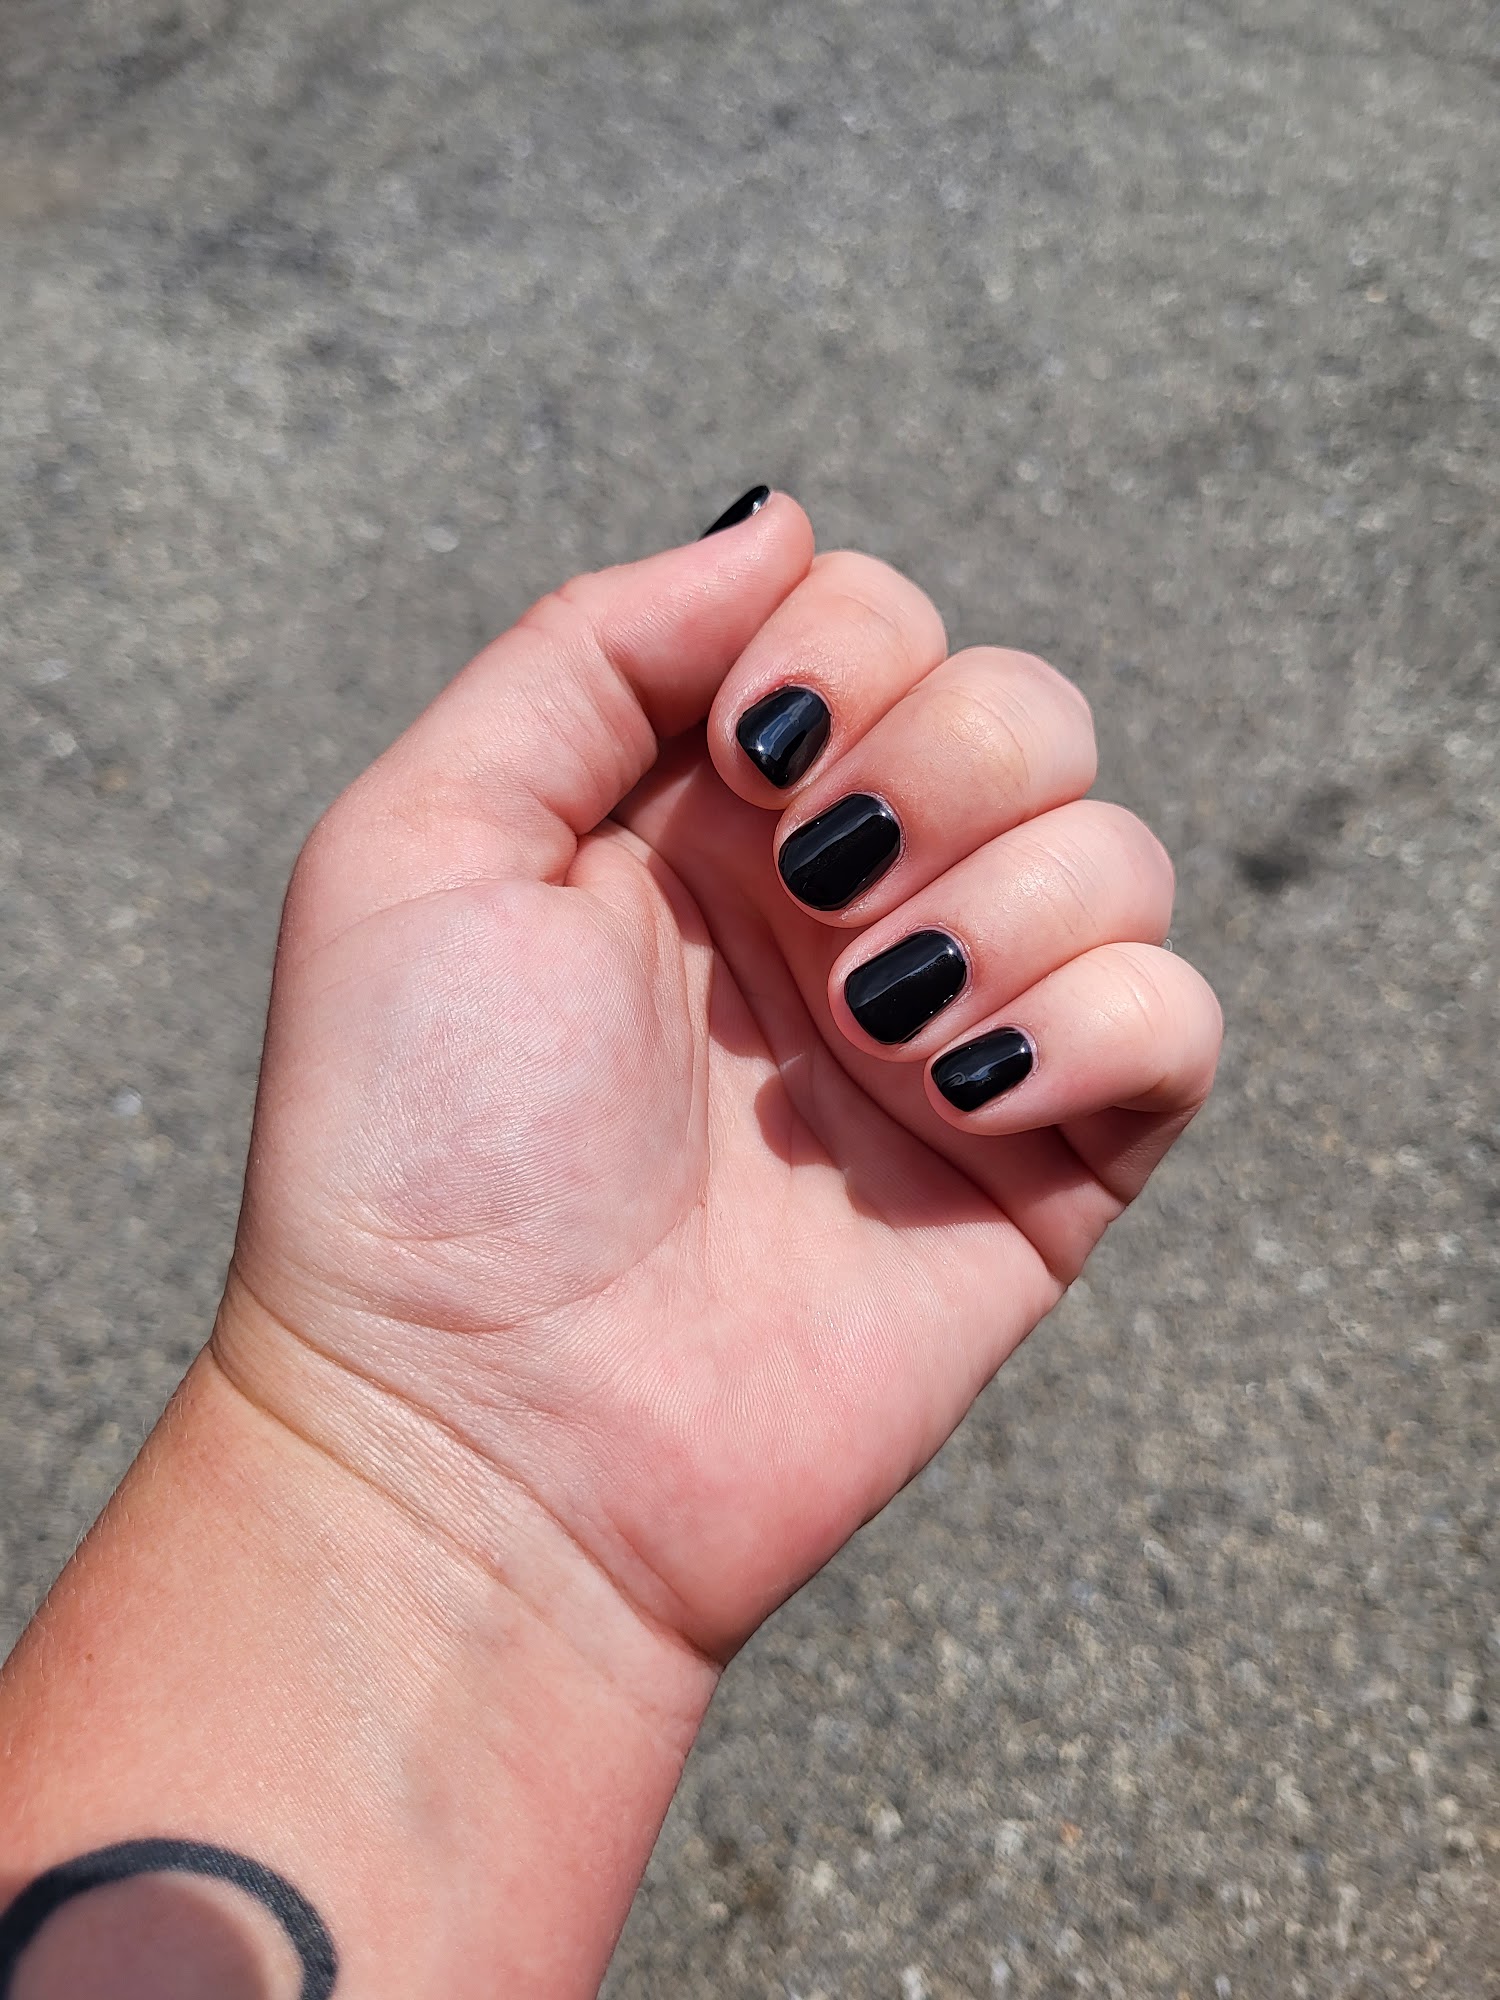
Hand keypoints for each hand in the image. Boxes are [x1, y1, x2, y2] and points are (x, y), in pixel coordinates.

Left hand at [217, 491, 1220, 1664]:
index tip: (743, 762)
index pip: (867, 619)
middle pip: (1017, 708)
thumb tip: (778, 523)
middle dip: (937, 768)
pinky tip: (960, 1087)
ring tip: (868, 1030)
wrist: (485, 1435)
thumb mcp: (423, 843)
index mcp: (704, 809)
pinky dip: (1099, 1020)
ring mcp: (950, 1026)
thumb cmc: (416, 1147)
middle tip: (815, 895)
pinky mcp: (1038, 1162)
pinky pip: (1177, 1018)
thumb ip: (588, 649)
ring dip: (1001, 912)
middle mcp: (842, 900)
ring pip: (1116, 848)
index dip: (838, 652)